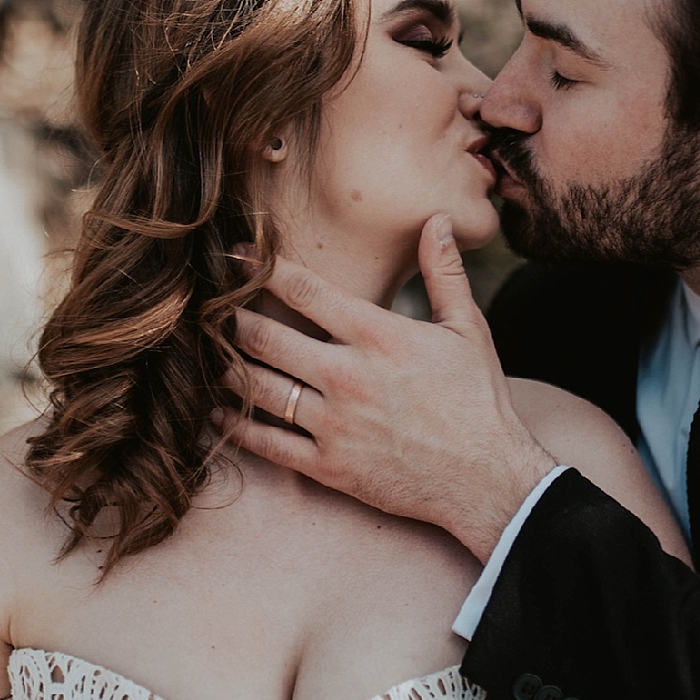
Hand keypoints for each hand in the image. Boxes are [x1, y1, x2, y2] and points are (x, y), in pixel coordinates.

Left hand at [215, 214, 557, 560]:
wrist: (488, 479)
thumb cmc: (479, 401)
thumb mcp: (469, 329)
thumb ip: (444, 272)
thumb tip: (437, 221)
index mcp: (378, 335)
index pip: (304, 290)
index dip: (260, 268)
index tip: (234, 256)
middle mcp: (348, 375)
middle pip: (266, 337)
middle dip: (232, 320)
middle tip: (212, 309)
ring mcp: (334, 423)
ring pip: (258, 389)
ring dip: (228, 370)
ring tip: (211, 357)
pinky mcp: (329, 466)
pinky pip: (268, 444)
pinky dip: (236, 427)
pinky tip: (220, 414)